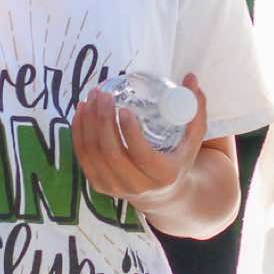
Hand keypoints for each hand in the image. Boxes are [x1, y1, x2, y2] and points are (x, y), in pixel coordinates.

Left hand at [71, 74, 207, 214]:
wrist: (163, 195)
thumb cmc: (178, 159)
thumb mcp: (193, 139)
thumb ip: (195, 108)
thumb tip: (190, 77)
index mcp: (162, 174)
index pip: (141, 155)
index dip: (130, 132)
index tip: (124, 108)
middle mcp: (137, 185)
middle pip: (112, 153)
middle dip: (103, 120)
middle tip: (104, 95)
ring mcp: (115, 187)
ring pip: (94, 154)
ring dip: (88, 123)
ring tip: (91, 98)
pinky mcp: (99, 185)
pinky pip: (83, 158)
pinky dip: (78, 133)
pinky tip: (81, 112)